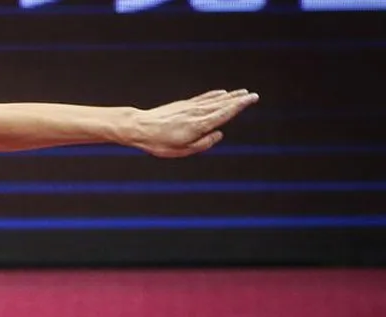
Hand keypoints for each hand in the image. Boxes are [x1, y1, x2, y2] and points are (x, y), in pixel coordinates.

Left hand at [124, 89, 259, 157]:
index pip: (224, 113)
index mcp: (199, 125)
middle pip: (221, 104)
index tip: (251, 99)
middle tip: (253, 95)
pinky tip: (221, 93)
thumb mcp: (182, 150)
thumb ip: (203, 143)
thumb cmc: (159, 142)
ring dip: (229, 96)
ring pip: (213, 100)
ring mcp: (189, 107)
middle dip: (238, 100)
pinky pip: (202, 98)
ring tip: (242, 92)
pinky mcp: (182, 105)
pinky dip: (213, 95)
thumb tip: (219, 134)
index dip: (238, 106)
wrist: (138, 127)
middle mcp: (196, 113)